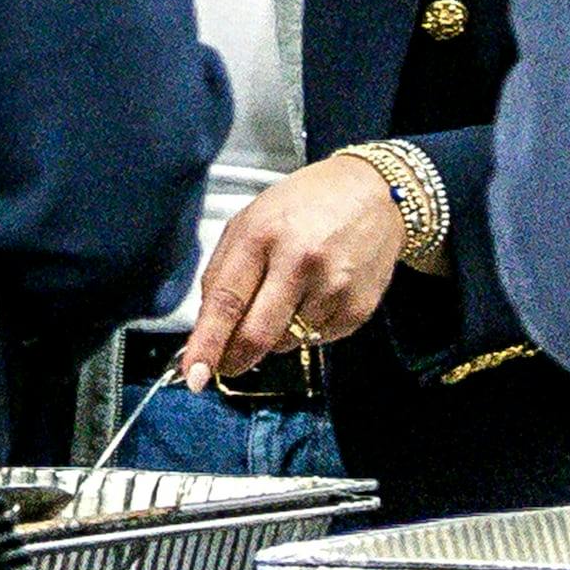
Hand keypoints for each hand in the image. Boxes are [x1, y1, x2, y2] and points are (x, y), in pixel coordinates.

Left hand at [176, 155, 409, 385]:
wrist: (374, 193)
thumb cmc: (304, 206)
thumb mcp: (251, 221)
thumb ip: (223, 273)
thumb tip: (207, 332)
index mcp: (262, 235)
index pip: (227, 301)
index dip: (208, 344)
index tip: (195, 376)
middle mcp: (300, 260)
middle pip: (258, 335)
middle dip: (236, 358)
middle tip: (227, 364)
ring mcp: (333, 286)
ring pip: (287, 342)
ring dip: (278, 333)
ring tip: (293, 292)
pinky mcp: (359, 307)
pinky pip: (319, 339)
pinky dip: (310, 327)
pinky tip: (320, 294)